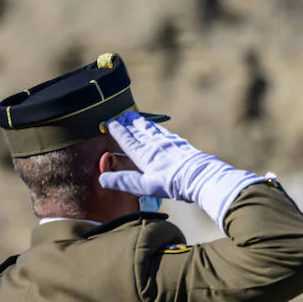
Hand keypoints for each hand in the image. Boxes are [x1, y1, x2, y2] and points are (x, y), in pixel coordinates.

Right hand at [99, 112, 263, 223]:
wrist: (200, 176)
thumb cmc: (173, 184)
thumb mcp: (146, 186)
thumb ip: (124, 181)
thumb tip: (102, 179)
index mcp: (143, 154)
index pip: (126, 139)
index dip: (117, 130)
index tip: (109, 122)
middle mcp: (154, 144)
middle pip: (137, 130)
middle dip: (127, 123)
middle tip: (119, 115)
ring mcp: (167, 142)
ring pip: (150, 128)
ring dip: (140, 122)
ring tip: (133, 116)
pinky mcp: (179, 143)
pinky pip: (163, 131)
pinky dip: (155, 126)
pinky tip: (156, 127)